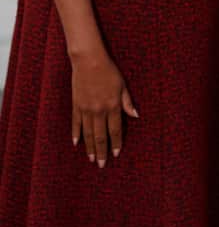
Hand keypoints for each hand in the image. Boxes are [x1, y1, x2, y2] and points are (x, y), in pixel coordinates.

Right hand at [69, 48, 138, 167]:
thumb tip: (136, 116)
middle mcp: (98, 111)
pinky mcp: (76, 105)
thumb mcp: (123, 86)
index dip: (116, 143)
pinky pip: (76, 123)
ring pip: (88, 133)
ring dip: (89, 147)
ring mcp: (85, 109)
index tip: (116, 154)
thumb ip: (127, 102)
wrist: (89, 61)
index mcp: (112, 106)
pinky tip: (76, 144)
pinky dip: (76, 134)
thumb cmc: (110, 71)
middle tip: (101, 165)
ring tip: (90, 158)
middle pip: (100, 136)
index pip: (115, 130)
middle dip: (101, 151)